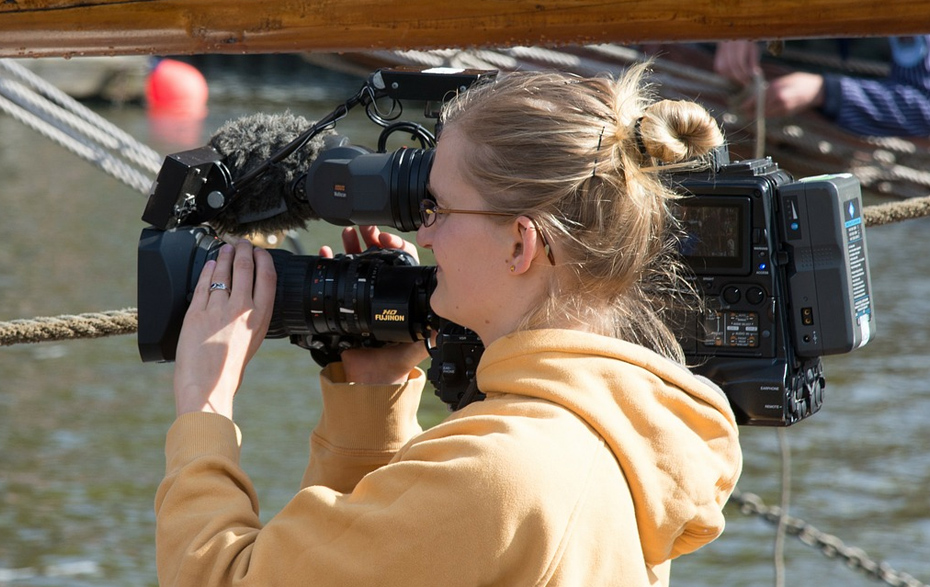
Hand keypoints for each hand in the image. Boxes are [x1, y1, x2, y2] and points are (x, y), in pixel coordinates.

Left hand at [173, 239, 276, 418]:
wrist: (207, 386)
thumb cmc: (229, 370)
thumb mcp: (252, 341)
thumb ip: (252, 318)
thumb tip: (248, 299)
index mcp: (260, 317)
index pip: (267, 277)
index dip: (264, 259)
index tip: (260, 252)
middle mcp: (241, 309)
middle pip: (245, 268)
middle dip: (243, 250)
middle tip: (241, 244)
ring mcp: (218, 308)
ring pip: (223, 271)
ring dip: (225, 256)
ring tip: (225, 249)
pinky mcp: (196, 311)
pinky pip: (203, 283)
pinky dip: (208, 270)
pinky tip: (210, 265)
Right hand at [320, 226, 429, 384]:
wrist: (369, 379)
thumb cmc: (395, 363)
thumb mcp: (415, 347)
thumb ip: (427, 336)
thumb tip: (440, 323)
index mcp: (401, 296)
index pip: (402, 263)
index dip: (396, 247)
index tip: (387, 241)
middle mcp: (382, 291)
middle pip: (378, 256)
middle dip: (371, 238)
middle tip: (367, 230)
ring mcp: (361, 294)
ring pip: (357, 260)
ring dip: (351, 243)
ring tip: (347, 233)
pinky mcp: (343, 301)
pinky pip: (334, 276)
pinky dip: (328, 261)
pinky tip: (325, 251)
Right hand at [714, 40, 761, 85]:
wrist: (735, 31)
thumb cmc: (747, 40)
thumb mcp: (753, 48)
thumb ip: (753, 61)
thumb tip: (754, 75)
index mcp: (739, 43)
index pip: (738, 63)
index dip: (743, 74)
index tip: (748, 82)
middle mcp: (728, 45)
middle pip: (728, 67)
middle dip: (736, 78)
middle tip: (744, 84)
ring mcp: (721, 49)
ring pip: (721, 68)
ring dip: (729, 78)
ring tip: (738, 82)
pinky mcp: (717, 54)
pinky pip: (718, 67)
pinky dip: (724, 74)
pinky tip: (731, 77)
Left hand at [739, 72, 825, 116]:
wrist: (817, 90)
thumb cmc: (799, 81)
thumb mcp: (782, 80)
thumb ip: (769, 88)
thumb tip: (755, 95)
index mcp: (776, 89)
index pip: (757, 99)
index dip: (747, 105)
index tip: (739, 107)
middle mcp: (779, 100)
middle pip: (759, 109)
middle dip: (749, 111)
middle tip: (739, 112)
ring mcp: (784, 108)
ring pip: (765, 114)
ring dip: (756, 114)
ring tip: (747, 113)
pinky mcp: (787, 113)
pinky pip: (772, 115)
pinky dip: (765, 114)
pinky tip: (760, 113)